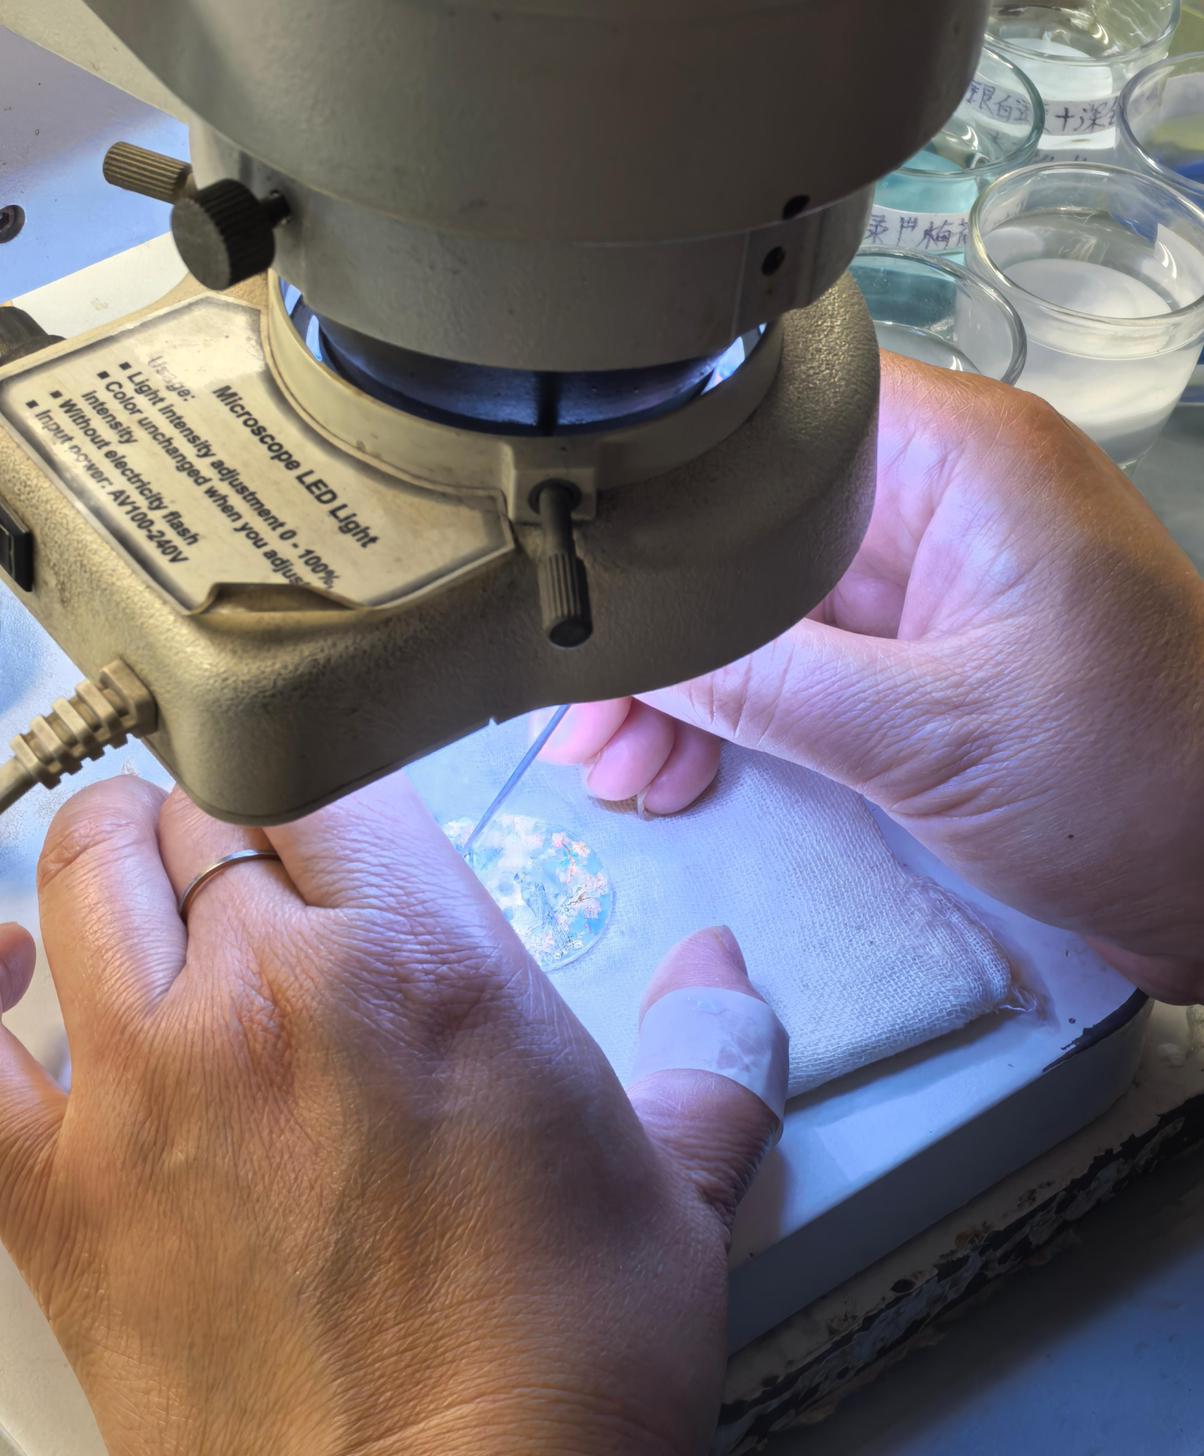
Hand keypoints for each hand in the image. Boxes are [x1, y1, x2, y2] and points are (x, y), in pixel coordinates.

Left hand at [0, 775, 779, 1455]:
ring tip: (160, 885)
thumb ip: (711, 1051)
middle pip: (207, 813)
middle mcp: (273, 999)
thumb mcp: (675, 1188)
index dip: (335, 786)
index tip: (347, 825)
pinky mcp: (66, 1197)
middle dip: (241, 826)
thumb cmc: (561, 1372)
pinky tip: (16, 971)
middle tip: (273, 872)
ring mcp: (151, 1089)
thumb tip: (721, 973)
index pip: (333, 771)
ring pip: (86, 872)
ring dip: (121, 860)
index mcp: (426, 966)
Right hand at [545, 358, 1203, 1000]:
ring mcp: (928, 580)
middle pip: (746, 525)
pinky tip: (674, 770)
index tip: (583, 557)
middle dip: (659, 624)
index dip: (663, 476)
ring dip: (683, 682)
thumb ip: (764, 684)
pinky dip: (735, 712)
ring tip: (609, 765)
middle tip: (582, 710)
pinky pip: (798, 660)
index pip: (772, 414)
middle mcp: (939, 497)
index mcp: (963, 458)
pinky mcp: (924, 653)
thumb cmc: (1143, 787)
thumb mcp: (928, 735)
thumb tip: (628, 651)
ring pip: (759, 603)